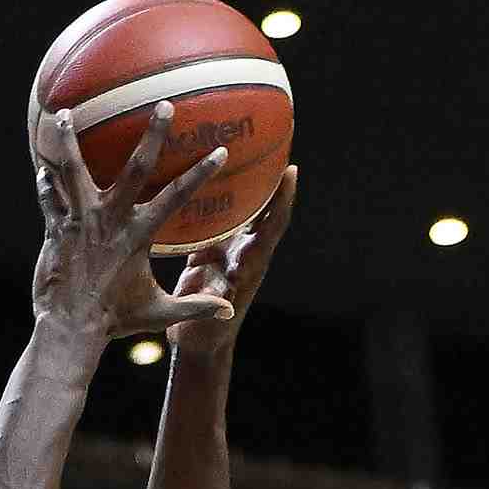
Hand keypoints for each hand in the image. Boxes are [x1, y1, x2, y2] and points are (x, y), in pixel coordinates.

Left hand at [29, 100, 235, 336]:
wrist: (70, 329)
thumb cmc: (114, 320)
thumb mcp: (158, 313)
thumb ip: (193, 307)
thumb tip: (227, 310)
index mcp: (139, 235)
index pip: (178, 198)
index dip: (200, 174)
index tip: (220, 151)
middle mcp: (111, 220)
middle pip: (135, 168)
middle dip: (152, 136)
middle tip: (162, 105)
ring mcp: (80, 221)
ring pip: (74, 170)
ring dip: (68, 140)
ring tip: (62, 113)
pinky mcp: (55, 230)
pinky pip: (49, 198)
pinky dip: (45, 182)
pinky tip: (41, 166)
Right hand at [111, 166, 302, 341]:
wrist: (197, 344)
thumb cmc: (203, 336)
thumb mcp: (207, 321)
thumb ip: (215, 305)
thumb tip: (224, 295)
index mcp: (249, 265)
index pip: (273, 227)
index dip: (283, 201)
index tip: (291, 171)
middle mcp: (245, 252)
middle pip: (265, 210)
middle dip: (272, 180)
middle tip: (274, 144)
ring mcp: (229, 251)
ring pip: (243, 211)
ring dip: (246, 184)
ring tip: (243, 149)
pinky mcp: (209, 252)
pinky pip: (217, 219)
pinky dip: (216, 198)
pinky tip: (205, 174)